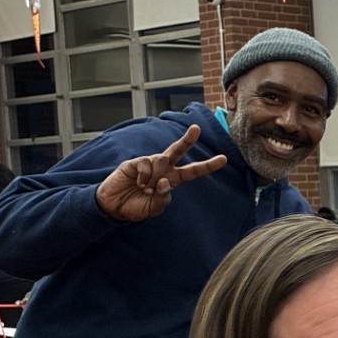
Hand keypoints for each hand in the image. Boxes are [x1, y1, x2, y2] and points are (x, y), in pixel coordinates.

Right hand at [94, 124, 227, 222]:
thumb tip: (166, 181)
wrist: (114, 207)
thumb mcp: (155, 208)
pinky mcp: (135, 162)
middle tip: (196, 128)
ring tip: (146, 189)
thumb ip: (164, 197)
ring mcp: (149, 164)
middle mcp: (163, 169)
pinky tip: (138, 183)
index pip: (193, 171)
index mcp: (172, 179)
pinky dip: (145, 176)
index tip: (223, 159)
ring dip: (156, 178)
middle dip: (187, 139)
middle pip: (178, 150)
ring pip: (161, 160)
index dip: (207, 166)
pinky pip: (146, 163)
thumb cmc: (136, 207)